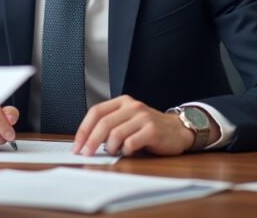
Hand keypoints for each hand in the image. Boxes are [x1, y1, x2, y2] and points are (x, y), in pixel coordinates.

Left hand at [72, 95, 211, 156]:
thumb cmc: (149, 128)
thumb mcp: (128, 119)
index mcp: (122, 102)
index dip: (84, 129)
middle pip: (104, 124)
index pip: (96, 112)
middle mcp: (132, 106)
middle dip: (91, 141)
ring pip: (115, 134)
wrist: (178, 130)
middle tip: (86, 154)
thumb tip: (86, 141)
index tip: (77, 145)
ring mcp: (143, 118)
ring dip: (110, 148)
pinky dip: (125, 151)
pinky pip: (130, 143)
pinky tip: (128, 152)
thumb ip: (111, 124)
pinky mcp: (152, 130)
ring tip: (113, 152)